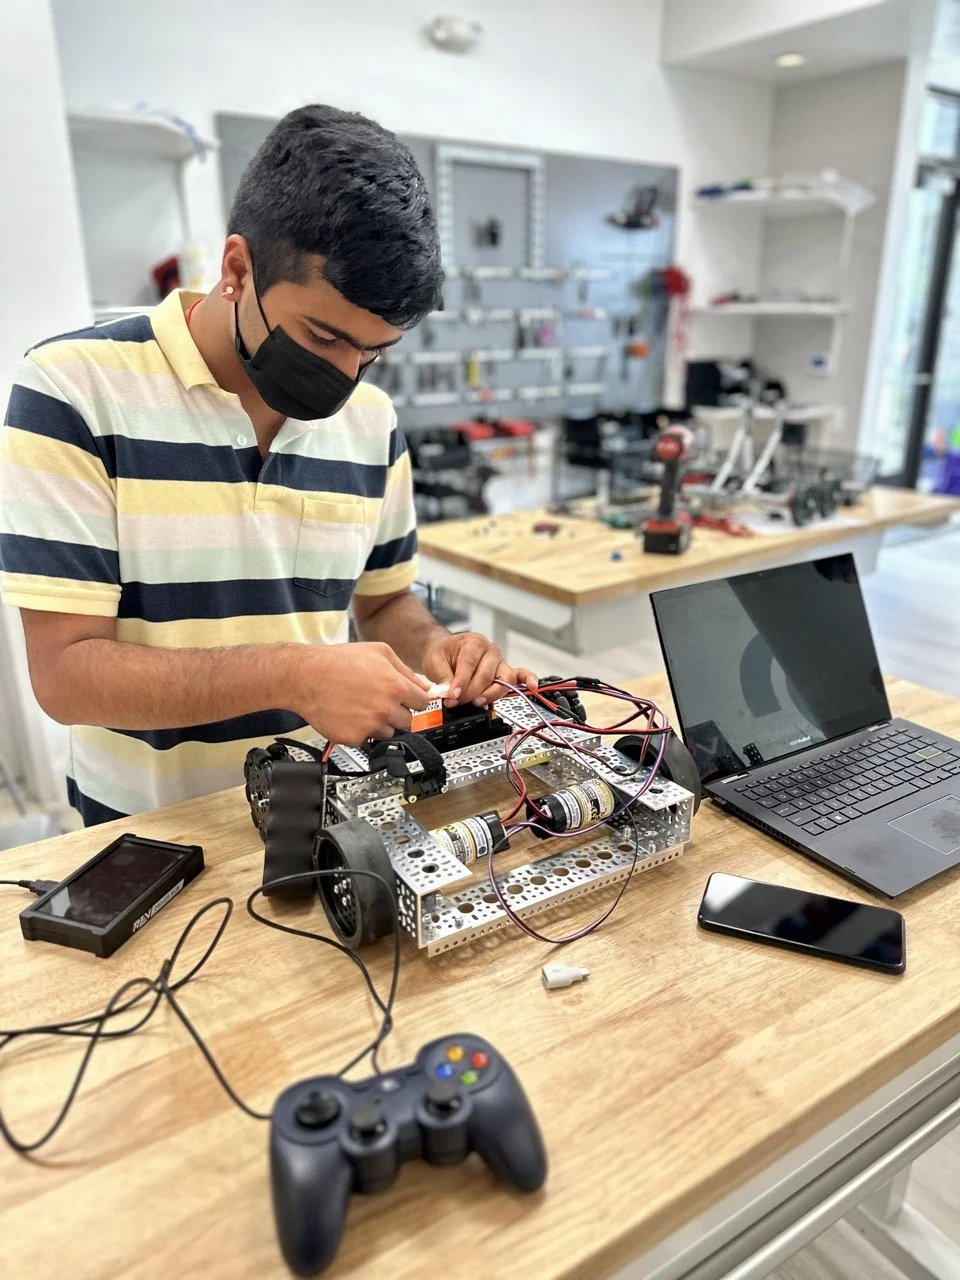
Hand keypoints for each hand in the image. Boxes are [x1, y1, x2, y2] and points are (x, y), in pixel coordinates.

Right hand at [283, 642, 429, 744]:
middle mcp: (385, 709)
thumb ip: (406, 670)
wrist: (306, 677)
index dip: (414, 699)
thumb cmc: (338, 661)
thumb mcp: (379, 652)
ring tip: (363, 706)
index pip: (422, 703)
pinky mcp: (354, 738)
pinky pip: (367, 739)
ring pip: (389, 733)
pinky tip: (351, 715)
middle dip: (398, 712)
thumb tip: (424, 686)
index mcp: (395, 687)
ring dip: (381, 723)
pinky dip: (361, 731)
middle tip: (380, 701)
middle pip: (408, 721)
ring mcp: (370, 726)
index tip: (408, 699)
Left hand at [421, 632, 537, 707]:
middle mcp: (490, 651)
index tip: (452, 696)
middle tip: (457, 702)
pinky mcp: (504, 672)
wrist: (446, 652)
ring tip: (478, 702)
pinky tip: (532, 686)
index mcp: (473, 642)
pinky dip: (528, 680)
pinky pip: (520, 675)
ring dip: (491, 694)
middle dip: (471, 693)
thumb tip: (450, 693)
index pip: (470, 665)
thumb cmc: (443, 654)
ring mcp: (499, 662)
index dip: (461, 683)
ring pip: (503, 680)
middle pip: (486, 675)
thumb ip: (443, 678)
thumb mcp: (435, 662)